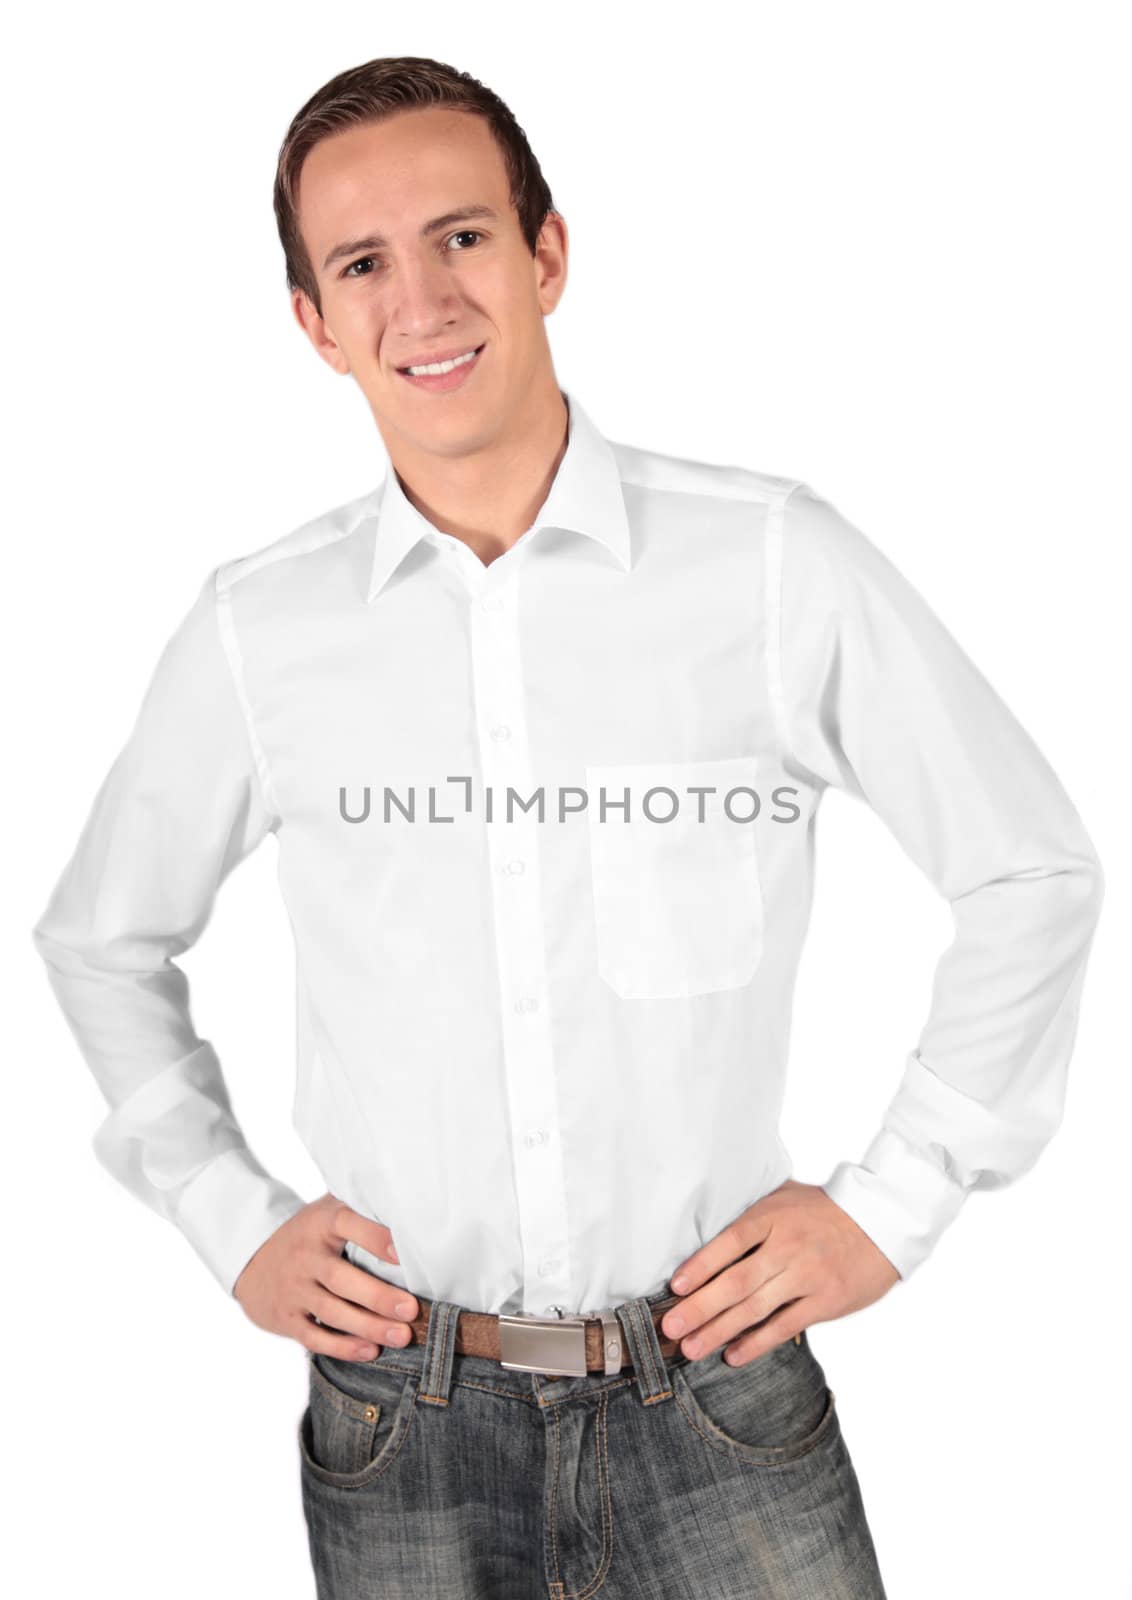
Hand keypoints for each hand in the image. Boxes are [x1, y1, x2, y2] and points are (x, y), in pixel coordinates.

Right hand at [233, 1193, 418, 1361]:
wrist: (252, 1260)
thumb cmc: (309, 1234)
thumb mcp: (327, 1212)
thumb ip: (360, 1210)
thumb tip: (414, 1208)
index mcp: (320, 1223)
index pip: (346, 1223)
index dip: (373, 1236)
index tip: (402, 1252)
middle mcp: (304, 1256)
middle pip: (341, 1278)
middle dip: (378, 1296)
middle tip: (411, 1310)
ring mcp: (293, 1289)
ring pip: (331, 1311)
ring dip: (368, 1326)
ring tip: (401, 1336)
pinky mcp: (286, 1318)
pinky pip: (315, 1337)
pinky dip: (343, 1347)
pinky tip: (370, 1351)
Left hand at [661, 1179, 900, 1366]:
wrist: (883, 1222)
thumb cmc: (824, 1210)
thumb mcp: (785, 1197)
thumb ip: (751, 1215)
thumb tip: (705, 1232)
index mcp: (773, 1217)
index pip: (730, 1241)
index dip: (701, 1264)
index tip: (676, 1286)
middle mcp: (788, 1247)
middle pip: (737, 1282)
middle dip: (700, 1308)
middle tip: (670, 1328)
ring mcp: (808, 1276)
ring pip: (756, 1308)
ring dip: (720, 1331)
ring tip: (691, 1348)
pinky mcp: (826, 1301)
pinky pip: (786, 1326)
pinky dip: (758, 1343)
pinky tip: (733, 1356)